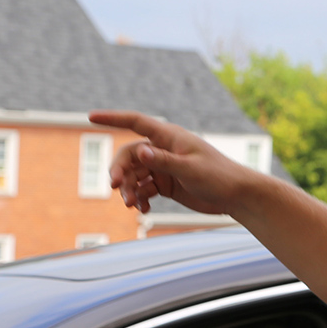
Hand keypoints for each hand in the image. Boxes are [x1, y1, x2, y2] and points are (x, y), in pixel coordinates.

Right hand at [87, 110, 256, 215]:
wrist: (237, 196)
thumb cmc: (219, 176)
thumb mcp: (190, 169)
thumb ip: (164, 162)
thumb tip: (140, 153)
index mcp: (169, 137)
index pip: (136, 122)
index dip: (112, 118)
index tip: (90, 117)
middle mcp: (164, 150)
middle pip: (130, 156)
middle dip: (120, 170)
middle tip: (116, 186)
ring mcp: (164, 168)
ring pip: (135, 175)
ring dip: (129, 189)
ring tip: (132, 205)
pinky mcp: (167, 185)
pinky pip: (144, 190)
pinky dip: (140, 199)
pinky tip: (142, 210)